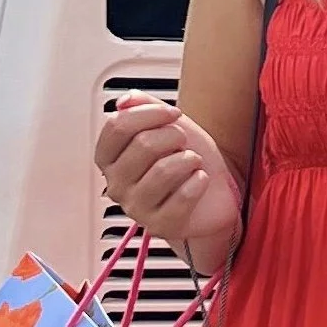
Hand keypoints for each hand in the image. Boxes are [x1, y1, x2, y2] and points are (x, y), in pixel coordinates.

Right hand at [94, 93, 240, 254]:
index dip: (148, 112)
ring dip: (189, 159)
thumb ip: (143, 107)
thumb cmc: (187, 160)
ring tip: (192, 162)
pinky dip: (199, 181)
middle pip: (142, 145)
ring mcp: (137, 208)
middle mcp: (117, 185)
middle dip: (173, 136)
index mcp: (111, 160)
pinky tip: (199, 181)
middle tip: (184, 143)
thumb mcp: (166, 125)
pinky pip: (184, 194)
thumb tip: (125, 100)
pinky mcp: (161, 226)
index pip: (116, 126)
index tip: (172, 113)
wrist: (215, 193)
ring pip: (163, 170)